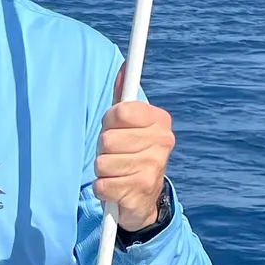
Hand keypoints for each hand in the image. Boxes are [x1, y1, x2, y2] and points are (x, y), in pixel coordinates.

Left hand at [94, 79, 174, 235]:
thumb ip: (123, 95)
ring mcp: (154, 168)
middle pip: (108, 139)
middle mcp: (162, 142)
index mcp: (160, 120)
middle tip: (115, 153)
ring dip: (102, 170)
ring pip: (103, 163)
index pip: (120, 111)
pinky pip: (103, 185)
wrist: (143, 196)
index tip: (114, 128)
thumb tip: (124, 67)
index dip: (109, 121)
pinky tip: (115, 188)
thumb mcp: (127, 123)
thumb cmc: (130, 151)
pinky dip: (103, 188)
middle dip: (104, 148)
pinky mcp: (141, 192)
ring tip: (116, 171)